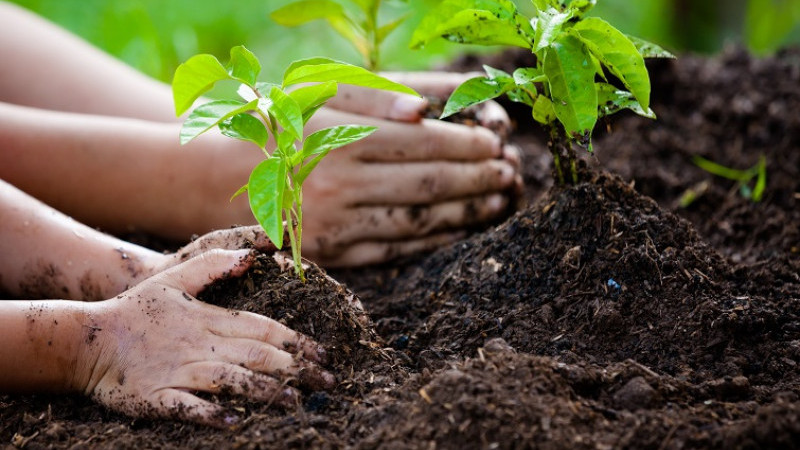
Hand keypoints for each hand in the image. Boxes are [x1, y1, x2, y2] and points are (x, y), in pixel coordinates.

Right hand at [79, 249, 332, 426]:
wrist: (86, 339)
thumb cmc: (135, 310)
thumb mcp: (174, 280)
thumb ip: (213, 267)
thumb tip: (252, 256)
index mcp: (210, 319)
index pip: (263, 328)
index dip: (296, 341)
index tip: (323, 354)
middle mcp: (201, 345)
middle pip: (257, 355)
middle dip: (296, 369)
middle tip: (327, 382)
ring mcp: (180, 372)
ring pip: (231, 380)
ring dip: (265, 391)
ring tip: (294, 401)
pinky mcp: (158, 397)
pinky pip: (188, 408)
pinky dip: (211, 414)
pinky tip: (235, 421)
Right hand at [295, 71, 522, 266]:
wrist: (217, 178)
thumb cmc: (278, 125)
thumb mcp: (319, 94)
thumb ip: (376, 95)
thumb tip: (426, 109)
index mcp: (337, 137)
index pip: (422, 144)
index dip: (467, 144)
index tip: (496, 141)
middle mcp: (337, 185)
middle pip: (427, 186)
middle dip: (477, 179)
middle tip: (509, 172)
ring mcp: (334, 226)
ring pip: (417, 223)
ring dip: (465, 213)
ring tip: (497, 201)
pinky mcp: (331, 256)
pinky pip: (394, 252)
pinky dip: (433, 241)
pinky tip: (459, 229)